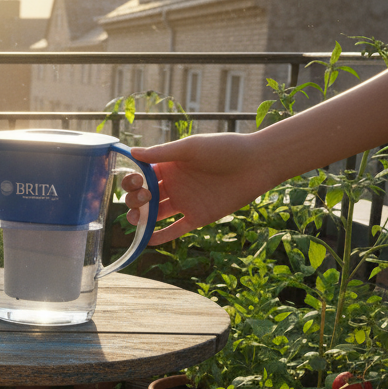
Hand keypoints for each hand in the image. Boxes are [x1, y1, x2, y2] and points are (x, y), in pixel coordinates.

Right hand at [120, 133, 278, 244]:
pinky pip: (175, 230)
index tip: (134, 182)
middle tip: (143, 199)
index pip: (141, 177)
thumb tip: (133, 153)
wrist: (256, 164)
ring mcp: (185, 202)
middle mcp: (174, 185)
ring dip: (141, 219)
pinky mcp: (197, 217)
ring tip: (136, 221)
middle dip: (135, 200)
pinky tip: (147, 240)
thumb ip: (162, 153)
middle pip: (144, 198)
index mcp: (170, 166)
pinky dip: (161, 236)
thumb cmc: (224, 149)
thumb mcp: (191, 148)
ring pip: (155, 215)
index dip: (132, 181)